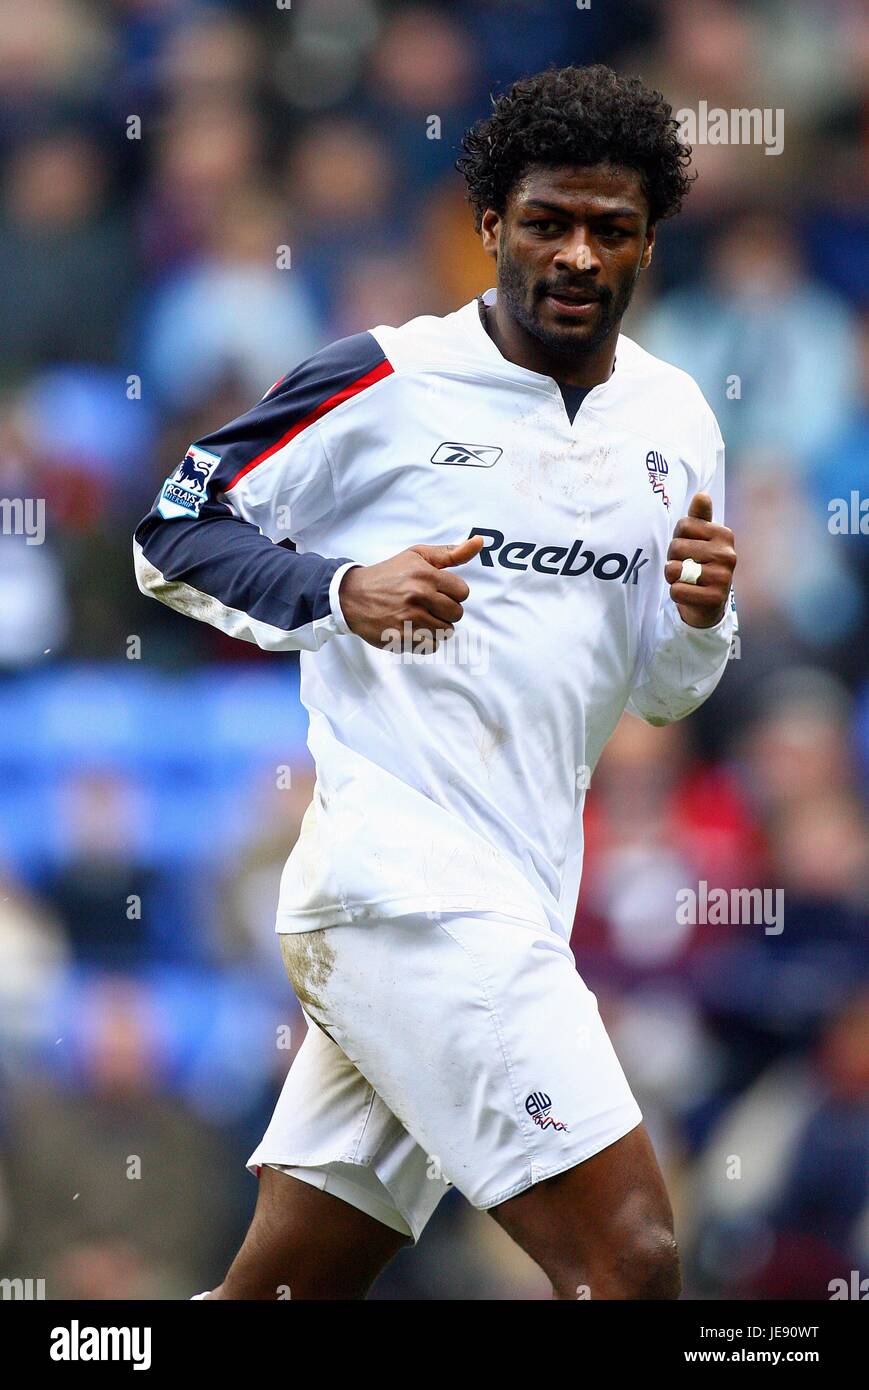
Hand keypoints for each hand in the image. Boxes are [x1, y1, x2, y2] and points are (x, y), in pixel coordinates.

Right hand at [338, 535, 484, 649]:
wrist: (351, 596)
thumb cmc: (388, 574)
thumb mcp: (417, 556)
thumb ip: (450, 553)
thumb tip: (480, 541)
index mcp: (425, 574)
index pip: (462, 592)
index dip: (452, 593)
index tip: (438, 592)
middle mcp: (418, 595)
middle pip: (457, 613)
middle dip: (446, 611)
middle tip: (428, 606)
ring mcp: (410, 618)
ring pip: (446, 631)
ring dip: (436, 627)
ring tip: (419, 618)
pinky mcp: (401, 637)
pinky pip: (431, 645)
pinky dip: (425, 641)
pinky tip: (412, 629)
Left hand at [664, 492, 736, 628]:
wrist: (708, 603)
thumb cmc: (700, 564)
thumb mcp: (699, 538)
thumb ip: (698, 518)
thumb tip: (702, 495)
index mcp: (724, 534)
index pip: (683, 525)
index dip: (677, 538)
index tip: (689, 549)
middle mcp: (728, 554)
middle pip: (676, 547)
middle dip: (673, 559)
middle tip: (686, 568)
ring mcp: (724, 577)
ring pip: (674, 569)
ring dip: (673, 577)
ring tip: (687, 580)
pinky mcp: (715, 598)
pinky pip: (677, 590)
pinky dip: (676, 593)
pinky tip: (689, 594)